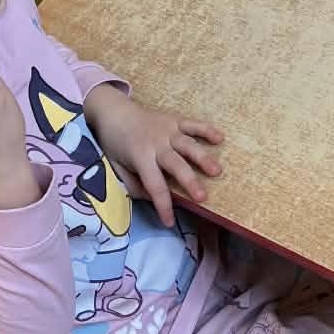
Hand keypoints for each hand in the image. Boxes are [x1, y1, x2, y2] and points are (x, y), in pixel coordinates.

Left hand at [84, 85, 223, 226]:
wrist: (113, 111)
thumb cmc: (114, 142)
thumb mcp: (116, 167)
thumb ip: (133, 184)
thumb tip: (151, 198)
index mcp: (140, 157)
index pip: (154, 186)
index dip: (163, 205)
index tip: (170, 222)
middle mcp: (156, 143)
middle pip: (176, 165)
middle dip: (189, 182)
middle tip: (203, 197)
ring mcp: (167, 130)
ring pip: (188, 145)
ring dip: (203, 158)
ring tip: (217, 171)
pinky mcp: (174, 120)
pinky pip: (193, 124)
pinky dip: (207, 130)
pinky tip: (220, 139)